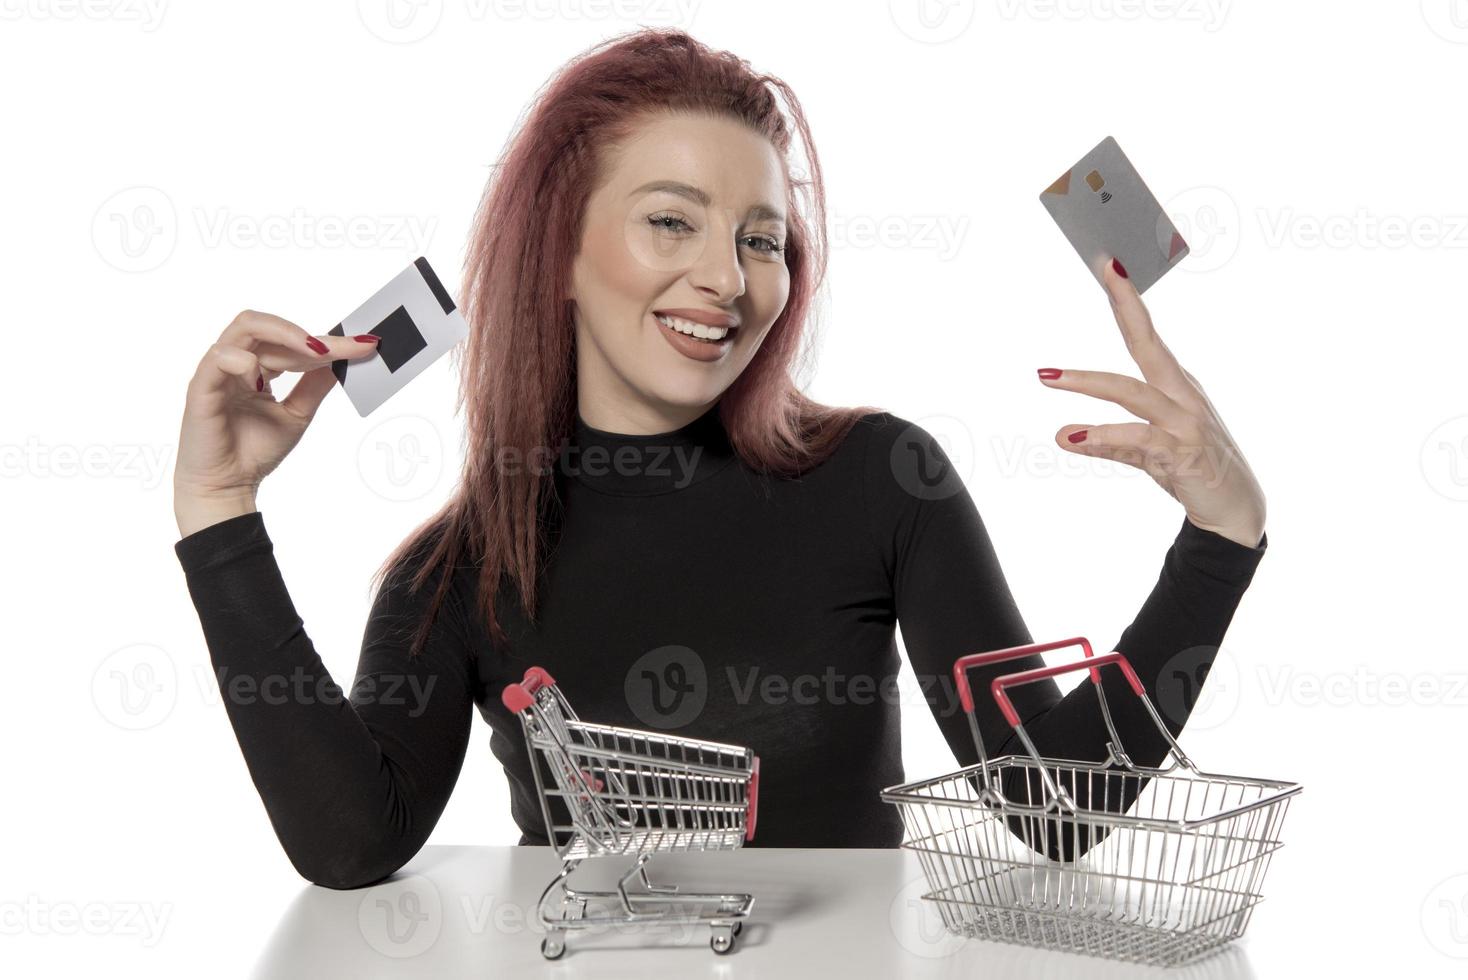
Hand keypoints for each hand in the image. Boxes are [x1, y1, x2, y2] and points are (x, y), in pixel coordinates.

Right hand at [174, 310, 379, 535]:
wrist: (228, 487)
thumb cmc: (254, 451)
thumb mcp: (297, 414)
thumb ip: (315, 385)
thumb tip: (343, 361)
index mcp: (257, 367)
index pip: (290, 341)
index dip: (326, 342)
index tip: (362, 345)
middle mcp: (236, 363)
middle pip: (268, 326)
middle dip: (308, 335)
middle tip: (339, 348)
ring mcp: (217, 372)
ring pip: (245, 328)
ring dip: (284, 336)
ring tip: (312, 354)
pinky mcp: (201, 388)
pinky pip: (219, 358)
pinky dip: (245, 363)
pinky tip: (262, 383)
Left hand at [1035, 258, 1264, 548]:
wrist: (1237, 510)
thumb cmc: (1193, 469)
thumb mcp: (1147, 451)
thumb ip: (1110, 441)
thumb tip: (1061, 436)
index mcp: (1176, 387)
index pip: (1147, 336)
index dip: (1128, 302)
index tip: (1109, 266)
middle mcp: (1183, 398)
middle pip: (1147, 346)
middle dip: (1124, 309)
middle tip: (1100, 275)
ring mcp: (1186, 426)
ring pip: (1133, 394)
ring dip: (1088, 382)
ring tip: (1047, 375)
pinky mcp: (1184, 456)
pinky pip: (1137, 443)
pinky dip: (1102, 438)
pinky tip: (1071, 438)